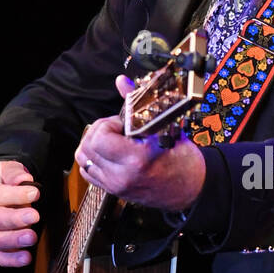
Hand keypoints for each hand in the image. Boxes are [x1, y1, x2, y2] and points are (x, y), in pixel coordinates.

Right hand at [0, 159, 39, 267]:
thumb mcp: (6, 169)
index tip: (34, 193)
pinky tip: (26, 257)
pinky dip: (12, 260)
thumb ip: (13, 173)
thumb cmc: (1, 180)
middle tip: (34, 216)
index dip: (13, 195)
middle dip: (15, 219)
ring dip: (14, 240)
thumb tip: (23, 179)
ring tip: (32, 237)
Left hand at [73, 75, 206, 210]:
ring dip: (93, 144)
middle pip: (87, 146)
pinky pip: (88, 172)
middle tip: (117, 130)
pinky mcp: (113, 190)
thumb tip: (122, 82)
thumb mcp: (165, 128)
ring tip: (111, 140)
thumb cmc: (182, 159)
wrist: (190, 188)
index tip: (123, 124)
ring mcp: (115, 185)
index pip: (100, 137)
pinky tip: (107, 153)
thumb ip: (137, 104)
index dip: (108, 124)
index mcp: (137, 159)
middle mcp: (122, 175)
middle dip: (99, 131)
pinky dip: (92, 159)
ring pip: (83, 158)